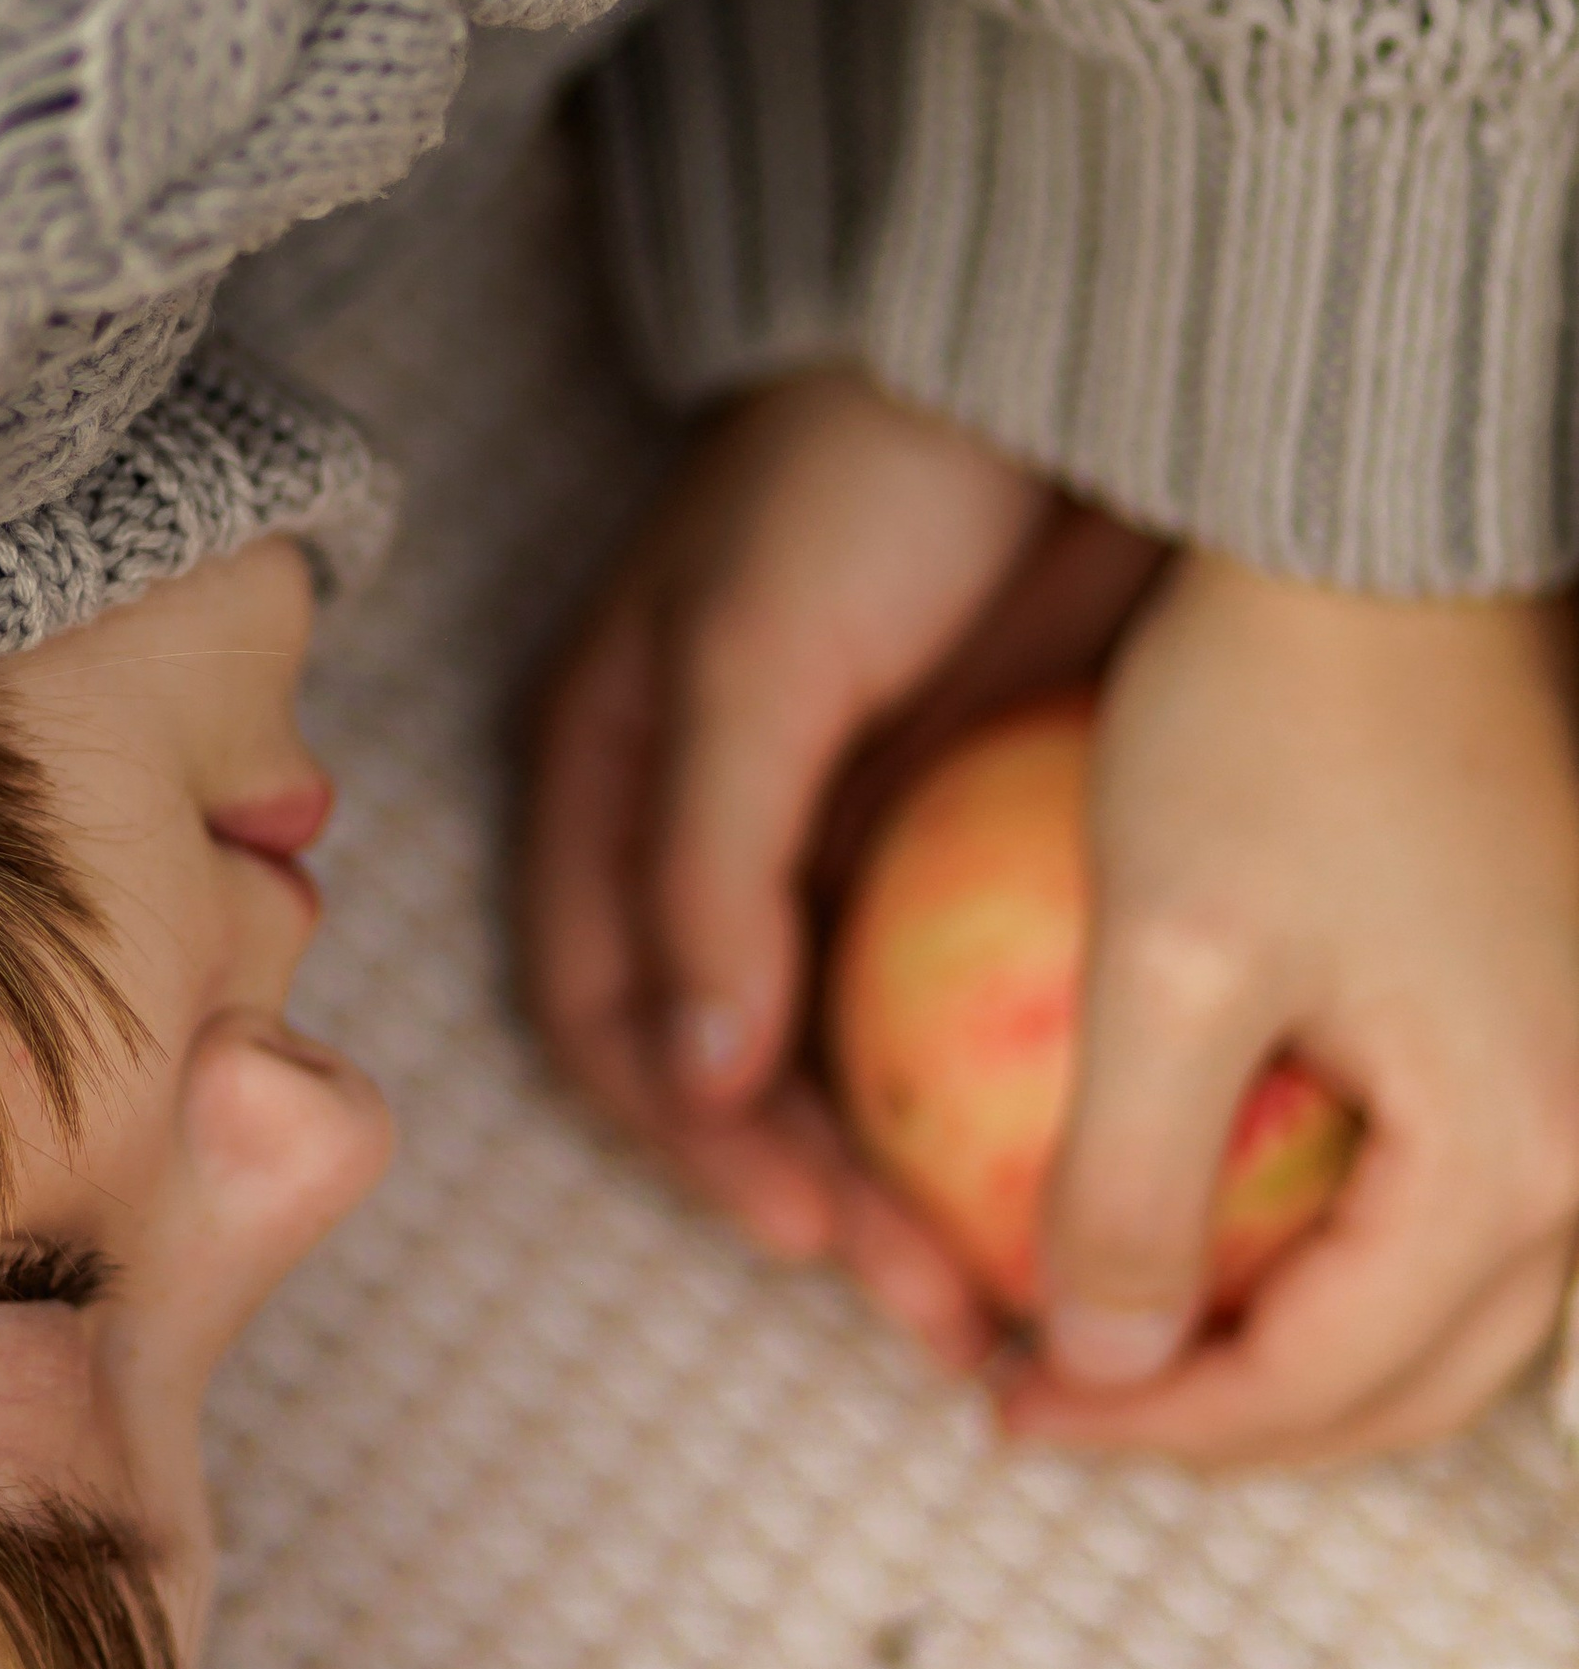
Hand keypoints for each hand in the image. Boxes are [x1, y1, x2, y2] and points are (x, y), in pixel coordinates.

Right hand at [523, 367, 1157, 1363]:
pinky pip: (960, 1018)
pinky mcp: (964, 850)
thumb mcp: (757, 662)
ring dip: (898, 1190)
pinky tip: (1059, 1184)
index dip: (684, 1139)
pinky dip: (988, 1114)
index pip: (610, 1015)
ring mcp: (844, 853)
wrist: (1053, 367)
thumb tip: (692, 1080)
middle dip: (805, 1200)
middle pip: (728, 1076)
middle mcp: (712, 844)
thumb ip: (710, 864)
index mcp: (611, 791)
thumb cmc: (864, 485)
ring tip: (992, 1290)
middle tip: (925, 1301)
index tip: (795, 1225)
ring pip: (846, 1070)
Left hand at [1002, 555, 1578, 1465]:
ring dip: (1294, 1355)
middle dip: (1232, 1424)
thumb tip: (1101, 1365)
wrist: (1372, 549)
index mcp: (1517, 1153)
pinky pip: (1455, 1205)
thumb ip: (1136, 1183)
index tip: (1008, 1404)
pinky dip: (1340, 1258)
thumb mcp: (1165, 961)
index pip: (1324, 1379)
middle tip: (1061, 1405)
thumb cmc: (1262, 728)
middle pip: (1412, 1382)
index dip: (1155, 1424)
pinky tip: (1215, 1230)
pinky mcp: (1552, 1013)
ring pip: (1444, 1308)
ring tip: (1127, 1344)